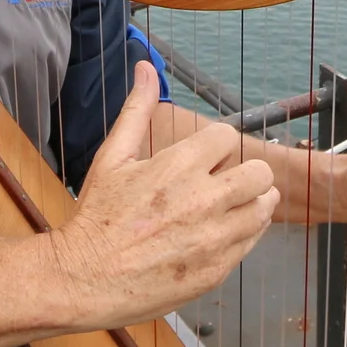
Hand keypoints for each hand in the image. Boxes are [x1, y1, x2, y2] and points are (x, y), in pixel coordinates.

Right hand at [39, 62, 278, 329]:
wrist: (83, 279)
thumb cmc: (96, 217)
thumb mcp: (112, 158)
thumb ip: (136, 111)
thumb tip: (146, 67)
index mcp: (180, 165)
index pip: (229, 137)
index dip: (216, 146)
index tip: (204, 159)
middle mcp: (204, 200)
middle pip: (259, 172)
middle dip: (244, 172)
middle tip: (224, 182)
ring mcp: (214, 238)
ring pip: (263, 208)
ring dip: (251, 203)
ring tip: (228, 207)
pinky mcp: (217, 269)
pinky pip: (252, 242)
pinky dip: (242, 234)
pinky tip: (218, 234)